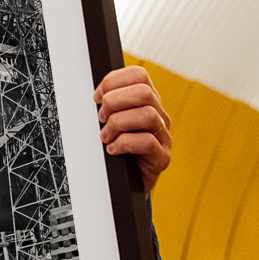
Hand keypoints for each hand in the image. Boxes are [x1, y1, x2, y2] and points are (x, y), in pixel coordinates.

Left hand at [94, 65, 171, 193]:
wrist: (124, 184)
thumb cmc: (114, 149)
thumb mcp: (109, 122)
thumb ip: (107, 105)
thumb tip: (95, 95)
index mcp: (147, 102)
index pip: (138, 75)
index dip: (114, 81)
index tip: (97, 97)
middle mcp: (159, 116)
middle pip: (144, 92)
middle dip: (114, 102)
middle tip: (101, 118)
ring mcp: (163, 137)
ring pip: (147, 115)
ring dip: (118, 124)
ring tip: (105, 136)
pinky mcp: (162, 158)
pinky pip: (147, 142)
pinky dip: (123, 144)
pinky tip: (112, 150)